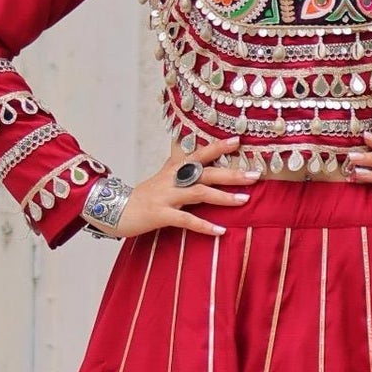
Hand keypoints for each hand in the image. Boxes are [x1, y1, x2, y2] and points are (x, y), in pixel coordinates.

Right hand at [114, 135, 259, 238]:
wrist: (115, 210)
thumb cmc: (143, 196)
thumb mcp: (162, 177)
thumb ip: (178, 165)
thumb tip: (193, 152)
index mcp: (174, 170)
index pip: (199, 154)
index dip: (218, 147)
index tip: (238, 140)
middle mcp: (172, 180)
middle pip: (206, 172)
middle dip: (232, 173)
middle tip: (256, 174)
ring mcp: (166, 196)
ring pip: (199, 193)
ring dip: (224, 196)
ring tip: (245, 200)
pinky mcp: (160, 215)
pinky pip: (186, 220)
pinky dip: (204, 225)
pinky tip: (220, 231)